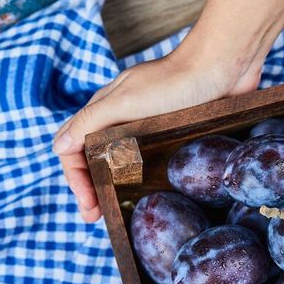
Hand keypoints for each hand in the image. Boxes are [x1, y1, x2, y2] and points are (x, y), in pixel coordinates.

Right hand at [53, 0, 283, 221]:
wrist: (224, 66)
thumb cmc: (175, 81)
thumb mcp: (127, 101)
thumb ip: (91, 122)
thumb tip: (59, 147)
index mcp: (105, 111)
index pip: (74, 149)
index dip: (76, 180)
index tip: (89, 207)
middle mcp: (124, 120)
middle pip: (95, 159)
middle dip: (92, 189)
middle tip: (99, 217)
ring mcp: (150, 128)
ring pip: (123, 162)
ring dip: (116, 187)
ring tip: (120, 211)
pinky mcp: (176, 134)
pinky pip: (153, 161)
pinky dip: (144, 179)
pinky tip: (151, 194)